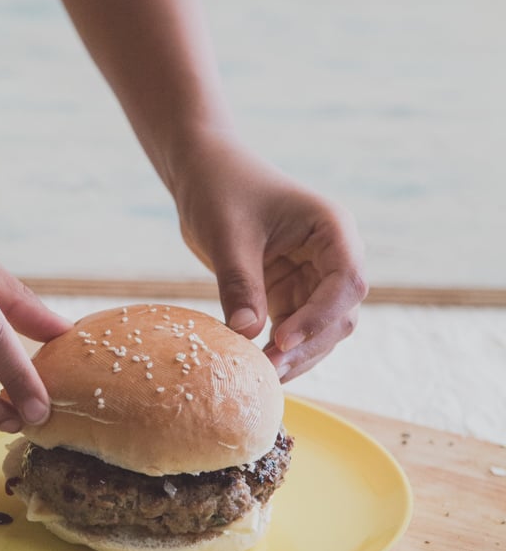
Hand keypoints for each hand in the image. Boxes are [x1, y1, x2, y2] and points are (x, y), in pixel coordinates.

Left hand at [172, 138, 367, 380]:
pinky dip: (281, 352)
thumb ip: (239, 283)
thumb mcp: (227, 235)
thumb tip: (247, 335)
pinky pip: (296, 332)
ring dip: (297, 356)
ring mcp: (314, 277)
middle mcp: (333, 256)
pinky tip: (258, 369)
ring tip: (261, 376)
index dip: (320, 317)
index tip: (281, 339)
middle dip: (308, 345)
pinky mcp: (291, 293)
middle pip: (339, 314)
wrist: (204, 173)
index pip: (346, 281)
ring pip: (322, 331)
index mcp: (332, 229)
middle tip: (268, 371)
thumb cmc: (221, 189)